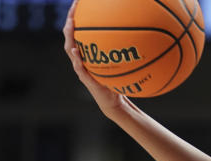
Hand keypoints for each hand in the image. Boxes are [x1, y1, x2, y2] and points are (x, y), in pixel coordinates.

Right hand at [63, 0, 128, 114]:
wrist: (113, 100)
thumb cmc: (118, 80)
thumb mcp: (120, 63)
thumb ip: (124, 50)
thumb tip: (140, 33)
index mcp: (86, 52)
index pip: (79, 30)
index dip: (77, 16)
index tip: (79, 1)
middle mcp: (80, 58)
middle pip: (70, 36)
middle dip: (71, 20)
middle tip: (74, 7)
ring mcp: (80, 67)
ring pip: (70, 49)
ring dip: (69, 36)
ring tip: (70, 24)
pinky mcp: (85, 78)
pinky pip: (78, 67)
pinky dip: (76, 59)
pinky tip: (76, 51)